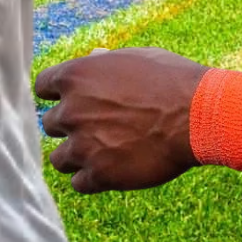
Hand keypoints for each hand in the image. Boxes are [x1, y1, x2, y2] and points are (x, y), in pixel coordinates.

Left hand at [34, 47, 206, 193]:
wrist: (199, 116)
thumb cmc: (173, 80)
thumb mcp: (137, 58)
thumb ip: (107, 63)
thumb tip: (94, 58)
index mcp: (75, 76)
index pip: (43, 87)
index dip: (57, 95)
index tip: (72, 100)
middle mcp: (71, 110)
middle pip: (50, 124)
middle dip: (71, 126)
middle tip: (98, 127)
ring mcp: (83, 145)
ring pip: (59, 159)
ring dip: (77, 156)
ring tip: (103, 153)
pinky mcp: (99, 175)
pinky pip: (79, 183)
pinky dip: (93, 179)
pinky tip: (113, 170)